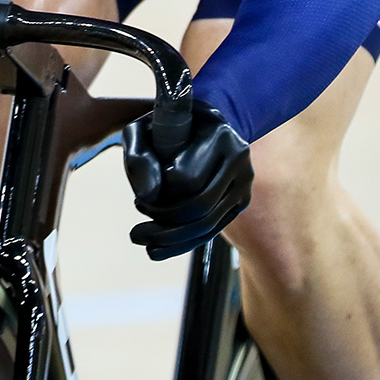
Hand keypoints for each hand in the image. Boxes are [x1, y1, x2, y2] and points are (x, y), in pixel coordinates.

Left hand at [122, 98, 251, 260]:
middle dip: (163, 220)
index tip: (141, 193)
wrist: (192, 129)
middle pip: (200, 205)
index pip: (187, 179)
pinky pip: (212, 231)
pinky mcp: (240, 202)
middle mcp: (239, 158)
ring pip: (207, 224)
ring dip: (170, 237)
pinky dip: (183, 244)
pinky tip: (155, 250)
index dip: (159, 192)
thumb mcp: (140, 133)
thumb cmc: (161, 130)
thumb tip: (149, 194)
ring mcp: (244, 182)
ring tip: (140, 238)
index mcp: (219, 134)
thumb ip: (139, 158)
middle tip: (135, 227)